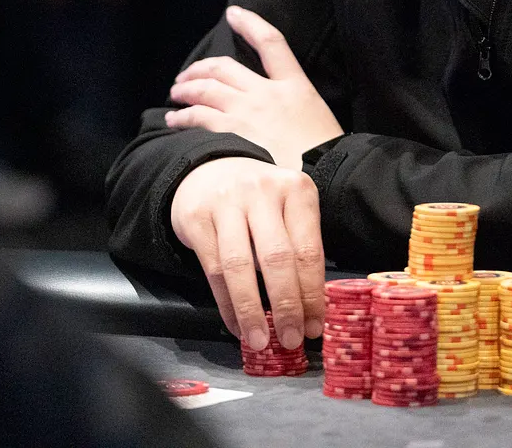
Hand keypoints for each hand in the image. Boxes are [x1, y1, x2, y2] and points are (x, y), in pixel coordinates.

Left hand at [165, 6, 342, 169]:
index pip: (271, 42)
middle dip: (201, 68)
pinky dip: (182, 117)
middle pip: (225, 67)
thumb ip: (297, 107)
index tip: (233, 13)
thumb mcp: (321, 119)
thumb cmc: (328, 157)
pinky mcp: (232, 134)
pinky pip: (198, 118)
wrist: (326, 177)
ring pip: (206, 90)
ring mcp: (247, 113)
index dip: (250, 23)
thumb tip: (283, 114)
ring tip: (176, 94)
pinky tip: (174, 120)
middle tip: (187, 75)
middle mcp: (267, 93)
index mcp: (295, 86)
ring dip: (186, 89)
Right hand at [169, 157, 325, 350]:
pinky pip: (213, 270)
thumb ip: (299, 248)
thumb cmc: (260, 201)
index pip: (308, 249)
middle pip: (277, 258)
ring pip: (240, 266)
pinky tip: (236, 325)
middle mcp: (262, 192)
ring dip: (251, 311)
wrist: (210, 171)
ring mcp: (227, 202)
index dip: (312, 293)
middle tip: (291, 340)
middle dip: (286, 305)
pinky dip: (226, 304)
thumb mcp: (288, 209)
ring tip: (260, 341)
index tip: (315, 327)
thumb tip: (310, 310)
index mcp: (296, 190)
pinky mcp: (197, 217)